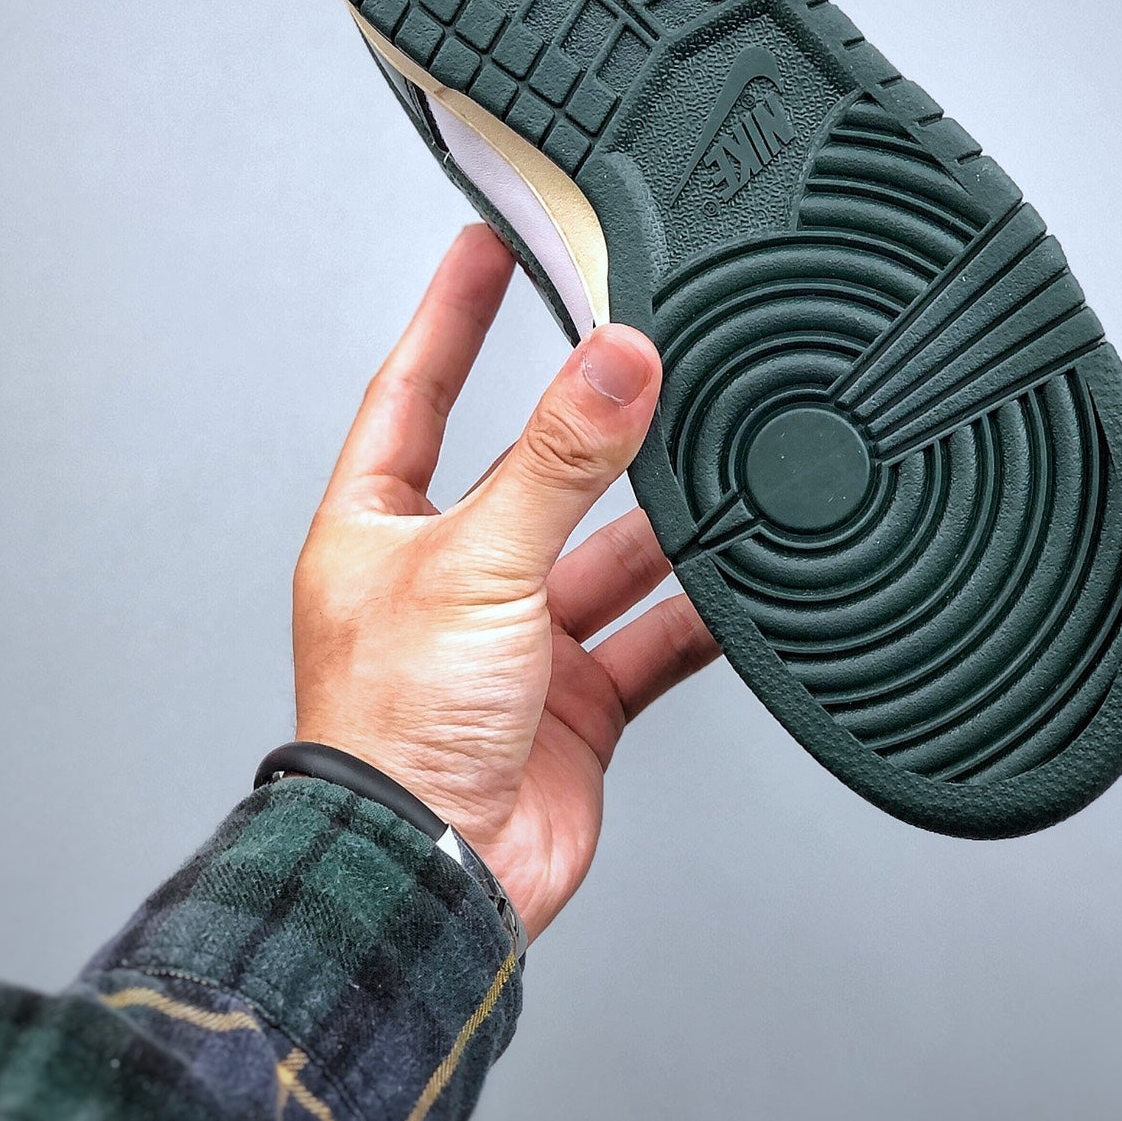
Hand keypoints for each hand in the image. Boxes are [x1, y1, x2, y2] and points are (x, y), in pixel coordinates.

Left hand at [291, 224, 719, 940]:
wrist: (434, 878)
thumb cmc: (395, 731)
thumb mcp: (478, 560)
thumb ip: (561, 457)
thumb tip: (619, 358)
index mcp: (380, 530)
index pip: (417, 389)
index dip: (453, 314)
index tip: (491, 241)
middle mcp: (448, 577)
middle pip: (532, 470)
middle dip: (591, 423)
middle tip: (648, 346)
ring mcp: (515, 640)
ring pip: (606, 554)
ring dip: (660, 522)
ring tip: (721, 461)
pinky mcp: (575, 700)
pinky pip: (651, 637)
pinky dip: (696, 613)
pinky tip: (740, 581)